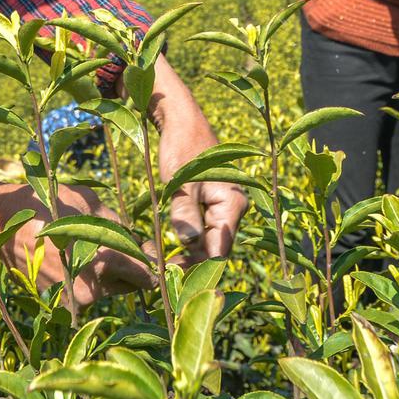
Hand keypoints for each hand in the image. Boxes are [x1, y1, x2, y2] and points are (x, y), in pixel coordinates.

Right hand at [0, 156, 155, 306]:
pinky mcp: (57, 303)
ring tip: (91, 246)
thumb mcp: (89, 205)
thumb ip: (123, 230)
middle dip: (133, 270)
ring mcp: (71, 300)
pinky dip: (86, 279)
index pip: (149, 276)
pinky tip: (73, 256)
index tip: (170, 262)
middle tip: (127, 248)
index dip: (160, 267)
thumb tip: (149, 251)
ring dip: (109, 275)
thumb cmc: (44, 203)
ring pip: (108, 291)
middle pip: (130, 286)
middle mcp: (91, 289)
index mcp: (103, 262)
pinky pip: (85, 293)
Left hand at [146, 57, 247, 260]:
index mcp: (233, 204)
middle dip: (192, 262)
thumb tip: (190, 246)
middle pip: (216, 248)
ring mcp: (226, 206)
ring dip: (189, 253)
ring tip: (163, 262)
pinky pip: (205, 228)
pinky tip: (172, 247)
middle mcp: (235, 208)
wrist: (182, 121)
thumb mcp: (179, 185)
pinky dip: (190, 238)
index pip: (219, 250)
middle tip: (163, 273)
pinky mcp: (214, 203)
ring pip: (209, 240)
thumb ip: (185, 216)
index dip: (198, 267)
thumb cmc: (182, 148)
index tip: (172, 277)